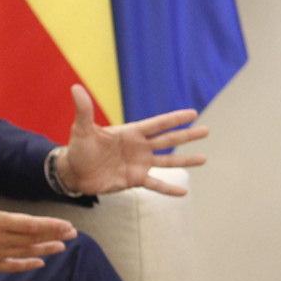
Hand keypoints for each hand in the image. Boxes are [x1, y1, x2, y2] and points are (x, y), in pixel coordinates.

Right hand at [0, 159, 77, 274]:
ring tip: (62, 247)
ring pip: (25, 253)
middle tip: (73, 234)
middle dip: (54, 235)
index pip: (29, 224)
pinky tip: (38, 263)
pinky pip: (11, 267)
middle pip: (32, 238)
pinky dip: (26, 265)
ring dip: (45, 249)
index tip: (67, 225)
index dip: (50, 225)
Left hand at [54, 84, 210, 196]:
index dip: (174, 118)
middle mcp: (139, 147)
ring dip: (185, 160)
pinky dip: (169, 189)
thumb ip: (84, 110)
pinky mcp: (135, 180)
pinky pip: (156, 185)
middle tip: (206, 130)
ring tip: (204, 158)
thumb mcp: (82, 129)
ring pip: (168, 161)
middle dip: (187, 135)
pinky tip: (183, 192)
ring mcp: (140, 164)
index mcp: (131, 132)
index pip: (157, 124)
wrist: (74, 172)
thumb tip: (75, 88)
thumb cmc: (78, 148)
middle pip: (168, 140)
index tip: (193, 113)